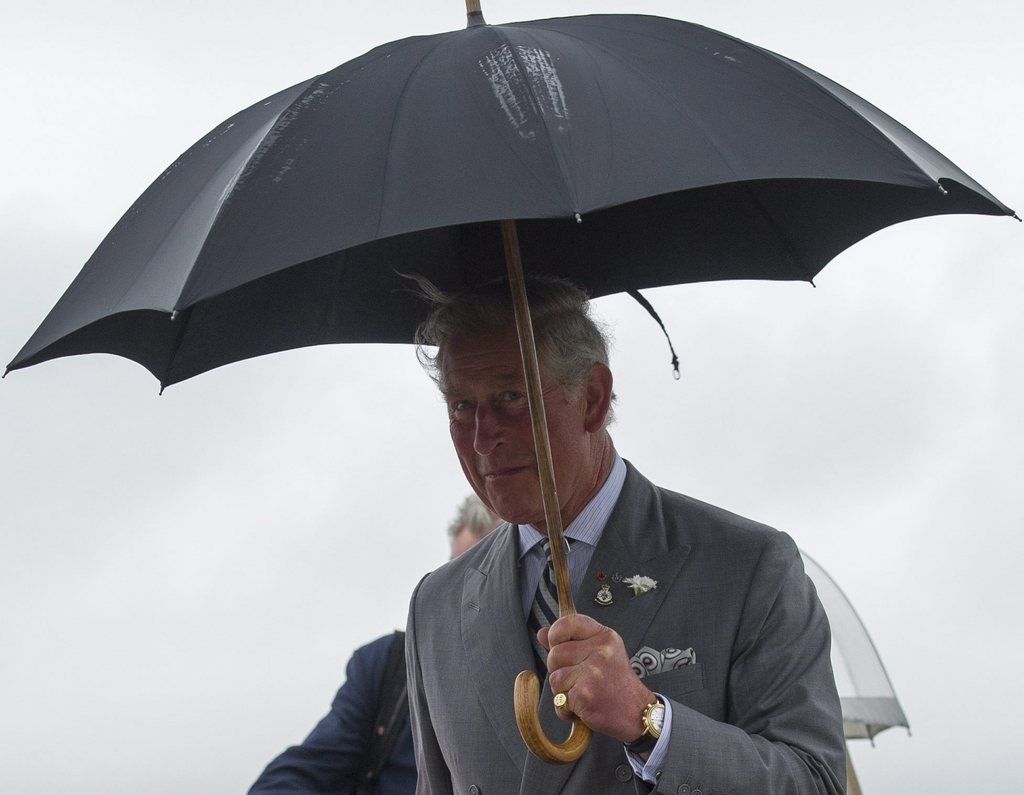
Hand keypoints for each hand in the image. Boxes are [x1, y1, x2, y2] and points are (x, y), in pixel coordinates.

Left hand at [538, 613, 654, 743]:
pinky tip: (583, 706)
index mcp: (604, 636)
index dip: (556, 634)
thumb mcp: (599, 654)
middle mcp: (601, 651)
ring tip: (583, 692)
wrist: (636, 713)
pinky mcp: (585, 693)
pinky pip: (559, 700)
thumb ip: (570, 642)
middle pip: (555, 654)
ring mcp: (593, 672)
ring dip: (563, 691)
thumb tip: (542, 632)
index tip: (558, 645)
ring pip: (555, 677)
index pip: (568, 622)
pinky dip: (566, 708)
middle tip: (578, 679)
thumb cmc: (616, 684)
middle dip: (559, 670)